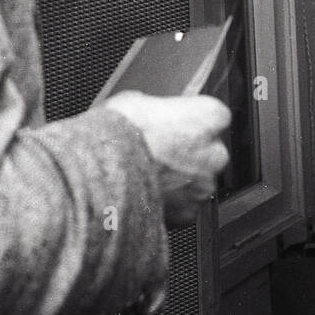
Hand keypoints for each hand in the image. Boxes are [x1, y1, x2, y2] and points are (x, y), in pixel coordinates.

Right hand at [103, 92, 230, 227]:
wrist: (99, 175)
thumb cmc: (117, 134)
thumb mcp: (138, 101)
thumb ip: (162, 111)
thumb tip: (156, 114)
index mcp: (208, 116)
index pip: (215, 116)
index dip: (192, 123)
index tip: (176, 126)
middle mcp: (214, 152)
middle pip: (210, 151)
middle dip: (189, 154)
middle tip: (159, 153)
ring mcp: (203, 185)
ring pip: (197, 181)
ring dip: (179, 180)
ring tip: (148, 175)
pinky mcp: (189, 213)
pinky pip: (183, 206)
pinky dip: (170, 203)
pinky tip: (147, 193)